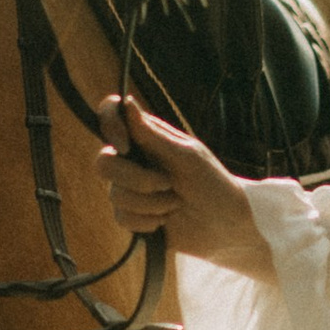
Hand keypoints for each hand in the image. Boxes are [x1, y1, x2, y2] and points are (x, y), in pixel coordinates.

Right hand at [98, 92, 271, 274]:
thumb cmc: (213, 184)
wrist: (226, 226)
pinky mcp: (132, 216)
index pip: (111, 116)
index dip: (110, 126)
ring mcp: (130, 189)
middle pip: (103, 163)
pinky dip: (147, 222)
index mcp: (146, 138)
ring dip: (152, 204)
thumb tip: (126, 102)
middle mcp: (133, 161)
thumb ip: (153, 135)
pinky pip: (122, 218)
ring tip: (175, 204)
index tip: (125, 146)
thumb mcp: (187, 156)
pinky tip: (165, 221)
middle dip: (138, 179)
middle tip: (168, 184)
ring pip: (115, 195)